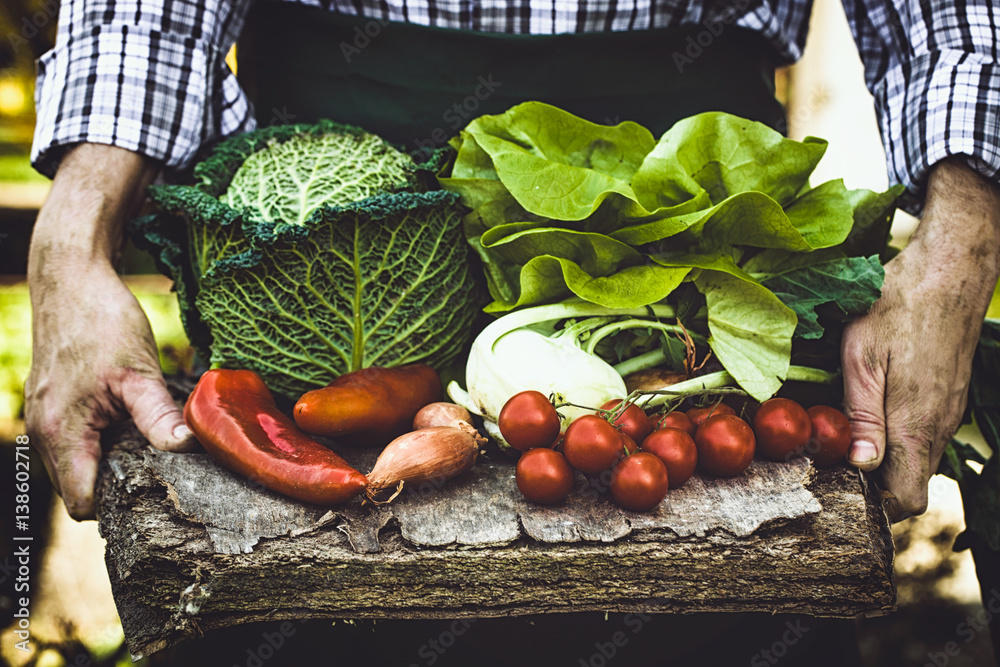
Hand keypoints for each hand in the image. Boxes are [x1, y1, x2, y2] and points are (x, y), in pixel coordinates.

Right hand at [24, 144, 196, 519]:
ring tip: (146, 445)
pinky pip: (72, 443)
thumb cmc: (102, 321)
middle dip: (115, 486)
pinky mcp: (50, 403)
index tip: (157, 489)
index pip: (83, 502)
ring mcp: (43, 418)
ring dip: (106, 463)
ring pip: (74, 466)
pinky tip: (128, 424)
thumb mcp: (140, 372)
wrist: (71, 278)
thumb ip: (159, 416)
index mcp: (62, 433)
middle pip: (77, 489)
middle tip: (160, 469)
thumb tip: (187, 450)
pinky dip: (97, 444)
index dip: (119, 503)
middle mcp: (44, 433)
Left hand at [841, 158, 999, 520]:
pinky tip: (870, 412)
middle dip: (873, 485)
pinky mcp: (947, 397)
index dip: (872, 507)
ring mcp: (947, 413)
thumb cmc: (897, 307)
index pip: (905, 501)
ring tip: (844, 436)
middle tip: (830, 461)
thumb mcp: (862, 359)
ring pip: (916, 460)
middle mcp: (939, 428)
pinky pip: (923, 435)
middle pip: (909, 484)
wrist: (950, 270)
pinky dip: (897, 437)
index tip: (837, 489)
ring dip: (884, 459)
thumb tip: (860, 468)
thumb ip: (862, 417)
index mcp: (917, 427)